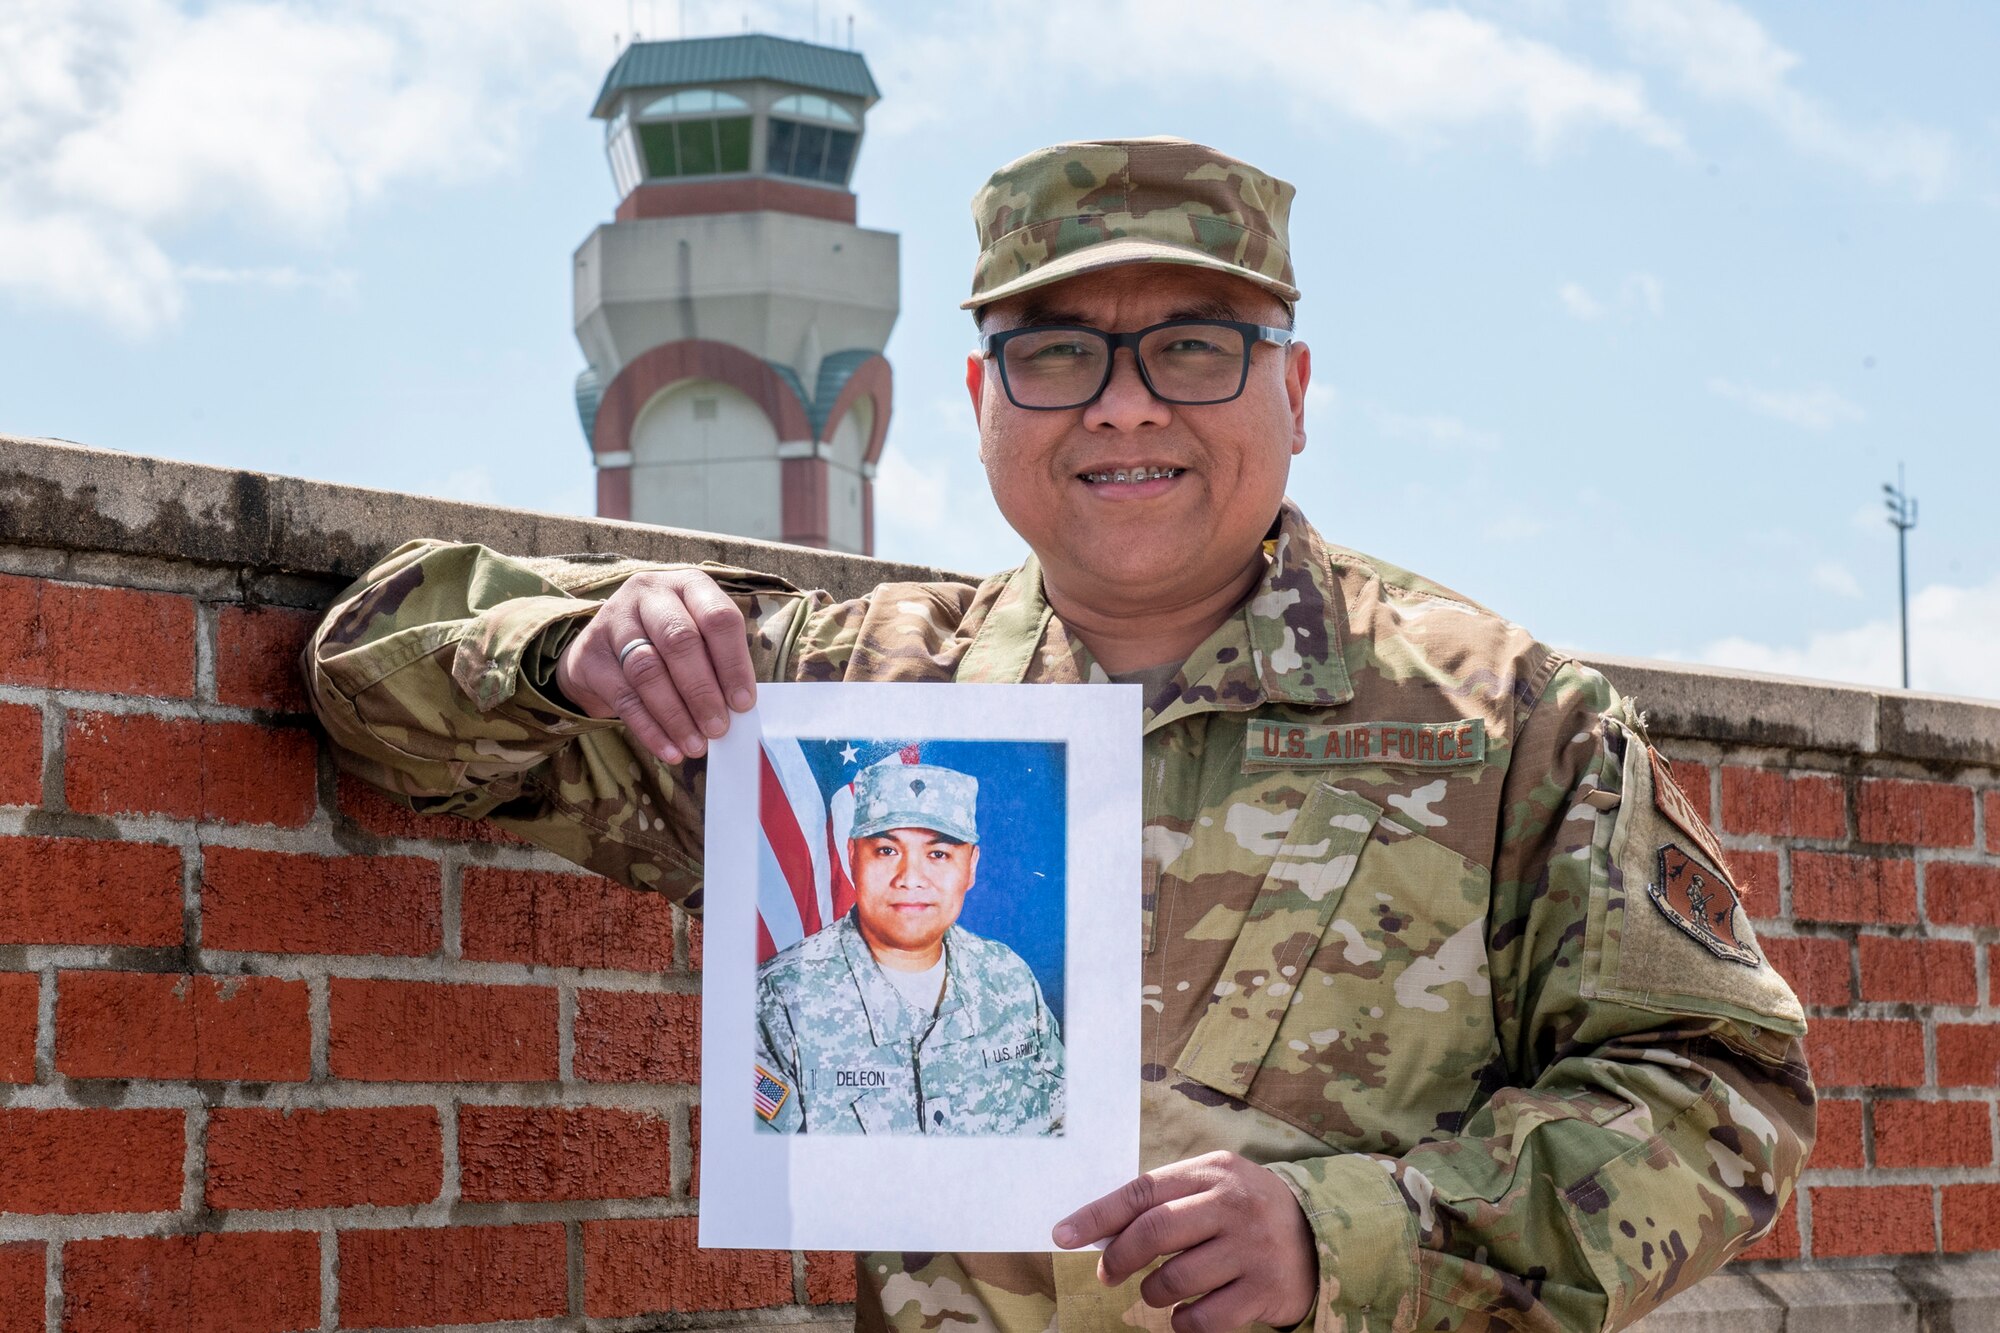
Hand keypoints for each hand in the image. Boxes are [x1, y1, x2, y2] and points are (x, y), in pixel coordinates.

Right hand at [554, 568, 756, 762]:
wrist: (603, 647)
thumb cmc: (667, 643)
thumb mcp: (697, 638)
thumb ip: (717, 664)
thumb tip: (739, 710)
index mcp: (688, 585)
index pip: (718, 618)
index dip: (733, 663)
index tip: (743, 704)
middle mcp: (649, 593)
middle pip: (680, 641)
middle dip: (702, 691)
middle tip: (718, 728)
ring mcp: (615, 619)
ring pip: (648, 669)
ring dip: (676, 714)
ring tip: (696, 745)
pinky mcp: (590, 653)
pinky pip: (623, 696)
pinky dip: (650, 728)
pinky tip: (669, 749)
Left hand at [1052, 1151, 1315, 1332]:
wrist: (1321, 1237)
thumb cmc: (1246, 1212)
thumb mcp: (1212, 1188)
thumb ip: (1165, 1202)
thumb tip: (1100, 1231)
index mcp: (1213, 1171)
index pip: (1142, 1190)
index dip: (1097, 1215)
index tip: (1062, 1235)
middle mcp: (1233, 1205)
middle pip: (1153, 1232)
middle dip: (1119, 1259)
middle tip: (1109, 1274)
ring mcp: (1252, 1248)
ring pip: (1173, 1280)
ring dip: (1153, 1293)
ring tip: (1161, 1290)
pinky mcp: (1265, 1290)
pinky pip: (1202, 1318)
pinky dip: (1182, 1321)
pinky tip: (1187, 1311)